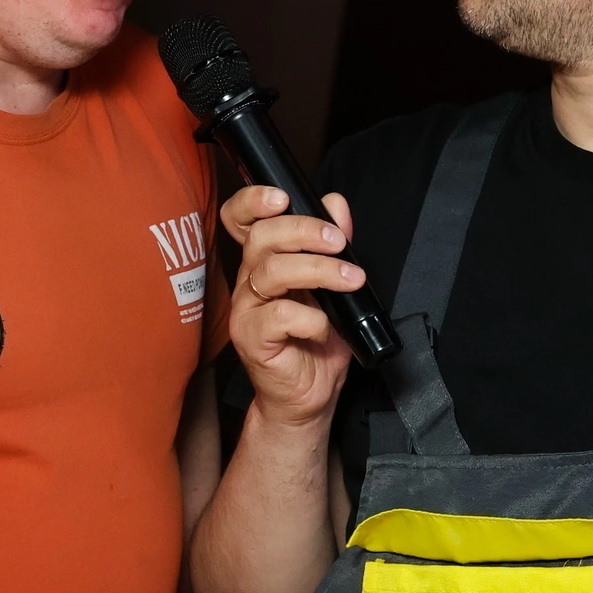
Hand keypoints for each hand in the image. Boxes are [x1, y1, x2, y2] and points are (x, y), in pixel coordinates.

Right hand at [220, 185, 361, 432]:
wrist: (310, 396)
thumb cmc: (318, 341)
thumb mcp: (336, 286)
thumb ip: (334, 244)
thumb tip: (336, 203)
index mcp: (264, 262)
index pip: (240, 220)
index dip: (252, 201)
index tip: (282, 197)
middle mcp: (249, 281)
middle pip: (261, 237)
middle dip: (304, 231)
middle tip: (339, 242)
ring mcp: (246, 310)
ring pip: (271, 271)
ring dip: (318, 270)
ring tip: (352, 279)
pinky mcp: (251, 338)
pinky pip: (279, 316)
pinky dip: (311, 318)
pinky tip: (326, 328)